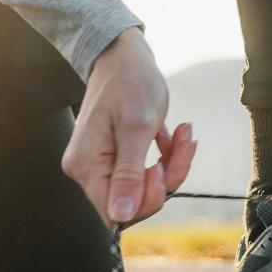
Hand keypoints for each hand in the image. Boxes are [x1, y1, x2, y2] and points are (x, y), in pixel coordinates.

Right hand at [61, 27, 197, 227]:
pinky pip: (143, 174)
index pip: (115, 213)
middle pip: (132, 203)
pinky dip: (166, 158)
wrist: (123, 55)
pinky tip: (177, 134)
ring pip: (143, 189)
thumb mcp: (137, 126)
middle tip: (183, 145)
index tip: (162, 168)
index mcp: (87, 165)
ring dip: (171, 165)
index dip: (146, 200)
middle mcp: (86, 170)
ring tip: (185, 134)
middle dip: (165, 179)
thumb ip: (129, 173)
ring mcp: (98, 165)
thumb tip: (119, 216)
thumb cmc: (130, 82)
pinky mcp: (113, 158)